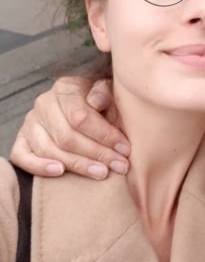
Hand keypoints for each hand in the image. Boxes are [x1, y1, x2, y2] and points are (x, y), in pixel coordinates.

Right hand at [10, 77, 130, 178]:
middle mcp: (45, 104)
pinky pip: (22, 156)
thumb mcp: (108, 91)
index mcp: (66, 88)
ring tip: (101, 173)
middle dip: (97, 154)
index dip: (105, 136)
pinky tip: (59, 172)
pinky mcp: (22, 140)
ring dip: (78, 165)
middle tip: (119, 166)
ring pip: (49, 149)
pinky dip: (38, 167)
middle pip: (67, 136)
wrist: (83, 105)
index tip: (125, 149)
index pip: (81, 117)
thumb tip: (96, 101)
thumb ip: (104, 92)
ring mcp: (31, 122)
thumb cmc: (100, 101)